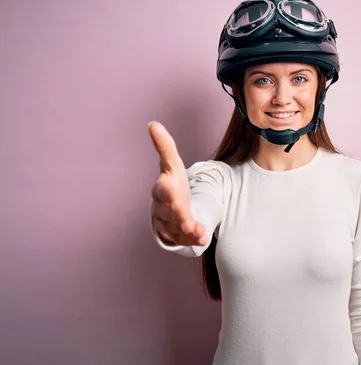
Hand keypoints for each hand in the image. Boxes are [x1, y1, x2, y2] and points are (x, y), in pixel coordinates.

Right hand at [148, 121, 208, 245]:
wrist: (169, 206)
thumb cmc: (172, 183)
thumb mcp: (171, 164)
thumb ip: (165, 146)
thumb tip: (153, 124)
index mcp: (162, 188)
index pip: (163, 191)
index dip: (169, 195)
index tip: (176, 198)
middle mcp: (161, 207)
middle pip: (169, 214)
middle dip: (180, 218)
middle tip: (190, 224)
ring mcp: (166, 223)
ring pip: (177, 229)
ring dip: (189, 232)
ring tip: (201, 233)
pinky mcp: (173, 235)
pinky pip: (183, 240)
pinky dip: (192, 241)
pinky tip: (203, 238)